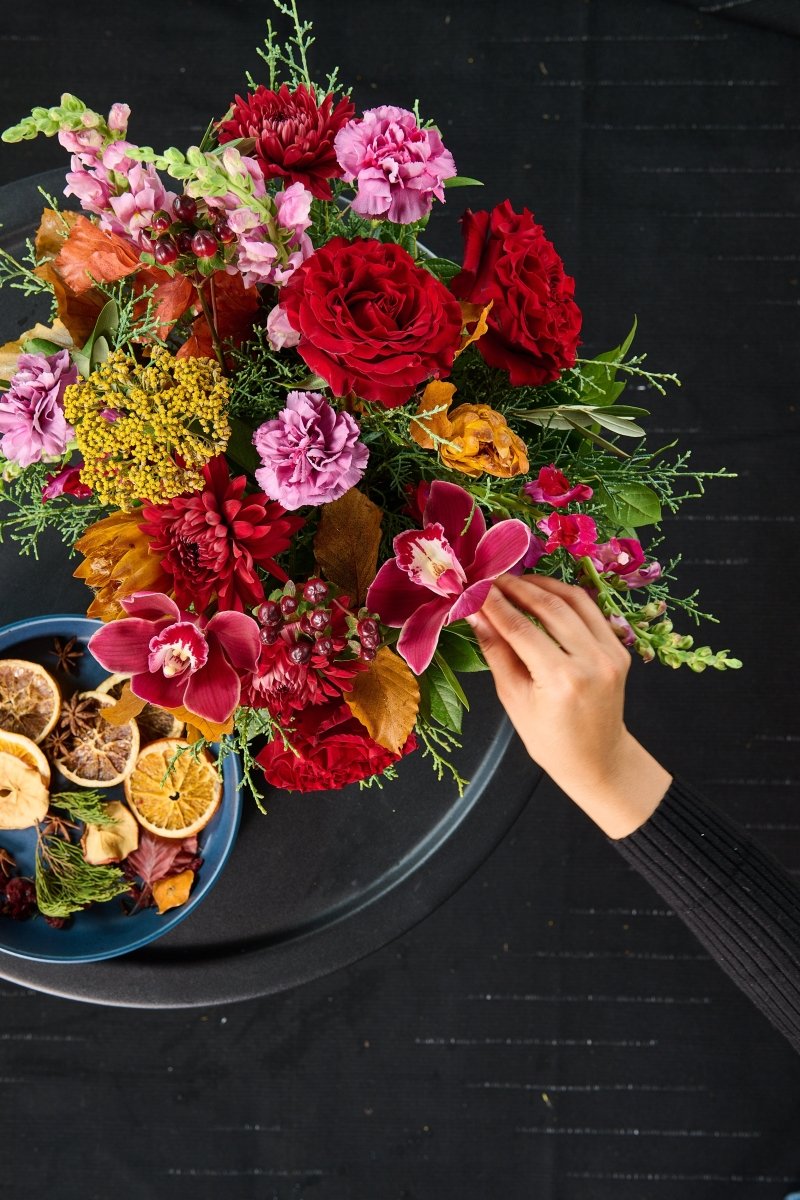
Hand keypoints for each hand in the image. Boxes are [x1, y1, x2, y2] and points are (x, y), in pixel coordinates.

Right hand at [467, 573, 672, 838]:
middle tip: (491, 578)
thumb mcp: (513, 699)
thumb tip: (474, 612)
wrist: (597, 759)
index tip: (474, 587)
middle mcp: (591, 661)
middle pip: (550, 607)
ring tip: (514, 580)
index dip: (494, 603)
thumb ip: (496, 651)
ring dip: (542, 585)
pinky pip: (590, 611)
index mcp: (561, 680)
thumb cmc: (548, 739)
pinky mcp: (619, 649)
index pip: (520, 628)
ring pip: (574, 600)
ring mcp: (611, 653)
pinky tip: (543, 593)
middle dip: (517, 587)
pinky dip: (565, 597)